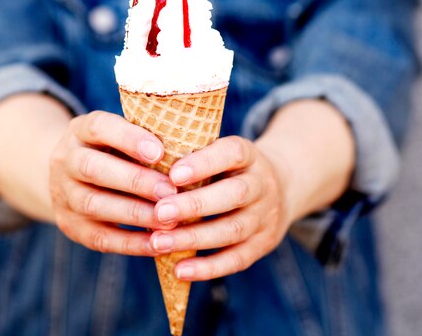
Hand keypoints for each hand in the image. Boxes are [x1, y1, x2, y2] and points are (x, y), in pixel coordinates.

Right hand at [49, 111, 177, 255]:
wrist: (73, 177)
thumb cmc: (116, 152)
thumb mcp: (123, 137)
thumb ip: (148, 141)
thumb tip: (192, 154)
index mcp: (80, 130)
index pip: (98, 126)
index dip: (128, 138)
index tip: (159, 152)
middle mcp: (65, 159)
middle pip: (92, 168)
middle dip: (135, 181)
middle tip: (171, 192)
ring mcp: (62, 194)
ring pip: (93, 204)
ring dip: (135, 214)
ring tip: (169, 220)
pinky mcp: (71, 226)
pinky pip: (100, 237)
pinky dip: (131, 242)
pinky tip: (158, 243)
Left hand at [148, 136, 291, 280]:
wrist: (281, 187)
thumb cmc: (228, 168)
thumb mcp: (217, 152)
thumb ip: (189, 155)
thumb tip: (140, 161)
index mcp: (248, 155)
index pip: (232, 153)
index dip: (204, 163)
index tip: (173, 174)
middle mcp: (262, 184)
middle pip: (234, 194)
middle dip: (195, 205)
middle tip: (160, 213)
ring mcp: (265, 216)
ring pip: (233, 229)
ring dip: (194, 238)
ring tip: (159, 243)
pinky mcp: (263, 244)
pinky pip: (237, 259)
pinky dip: (207, 268)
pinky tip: (179, 270)